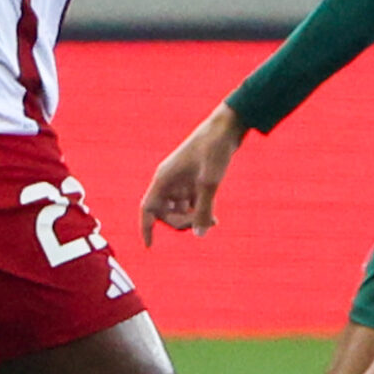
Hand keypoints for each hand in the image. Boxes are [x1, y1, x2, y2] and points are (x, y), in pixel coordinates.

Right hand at [139, 105, 247, 244]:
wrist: (227, 127)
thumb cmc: (215, 150)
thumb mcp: (210, 183)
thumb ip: (203, 210)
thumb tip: (200, 235)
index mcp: (164, 179)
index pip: (148, 209)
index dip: (146, 228)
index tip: (150, 246)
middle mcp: (169, 180)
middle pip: (164, 213)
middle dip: (181, 223)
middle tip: (203, 224)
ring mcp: (181, 179)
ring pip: (178, 209)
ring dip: (192, 218)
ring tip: (214, 221)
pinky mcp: (193, 177)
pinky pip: (189, 202)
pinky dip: (198, 210)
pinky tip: (214, 217)